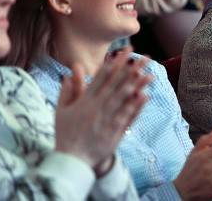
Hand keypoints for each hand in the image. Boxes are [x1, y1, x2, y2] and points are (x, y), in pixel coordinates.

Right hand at [55, 49, 150, 167]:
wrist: (71, 160)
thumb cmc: (66, 134)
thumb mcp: (62, 110)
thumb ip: (67, 90)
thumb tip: (71, 71)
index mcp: (85, 100)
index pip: (103, 76)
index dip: (116, 62)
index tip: (126, 51)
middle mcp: (98, 107)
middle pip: (117, 83)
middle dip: (132, 68)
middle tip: (145, 57)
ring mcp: (107, 119)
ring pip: (124, 98)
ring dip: (138, 84)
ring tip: (150, 72)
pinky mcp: (114, 131)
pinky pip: (127, 116)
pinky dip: (136, 105)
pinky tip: (145, 95)